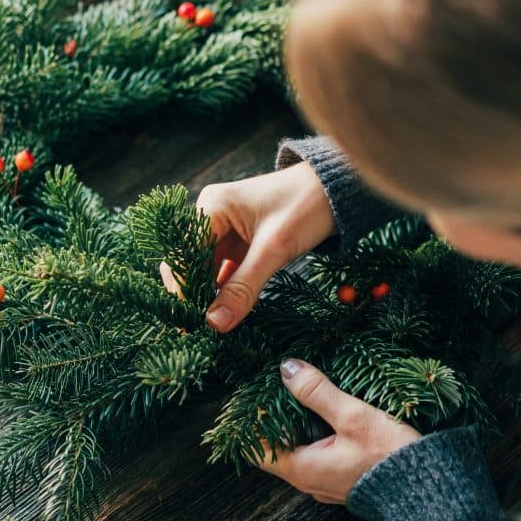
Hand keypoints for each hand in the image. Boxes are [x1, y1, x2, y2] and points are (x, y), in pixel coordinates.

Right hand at [160, 161, 335, 331]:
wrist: (335, 191)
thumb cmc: (306, 206)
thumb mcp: (274, 249)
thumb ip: (244, 287)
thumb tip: (215, 323)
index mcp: (212, 207)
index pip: (184, 255)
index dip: (185, 289)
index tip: (189, 323)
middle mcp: (211, 215)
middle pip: (189, 263)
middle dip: (193, 294)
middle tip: (198, 329)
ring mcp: (224, 230)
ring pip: (205, 270)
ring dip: (209, 295)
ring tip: (212, 327)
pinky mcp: (238, 242)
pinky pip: (223, 271)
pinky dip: (226, 291)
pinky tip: (231, 313)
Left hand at [257, 358, 422, 504]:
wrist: (427, 489)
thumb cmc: (389, 456)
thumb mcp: (352, 416)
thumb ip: (317, 392)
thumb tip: (287, 369)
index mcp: (301, 469)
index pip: (255, 449)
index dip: (247, 423)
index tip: (249, 397)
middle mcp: (308, 481)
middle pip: (275, 449)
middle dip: (272, 421)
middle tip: (274, 387)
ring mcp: (325, 483)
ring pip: (297, 452)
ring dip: (295, 427)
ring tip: (298, 395)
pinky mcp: (343, 480)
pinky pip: (317, 456)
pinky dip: (313, 436)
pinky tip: (325, 415)